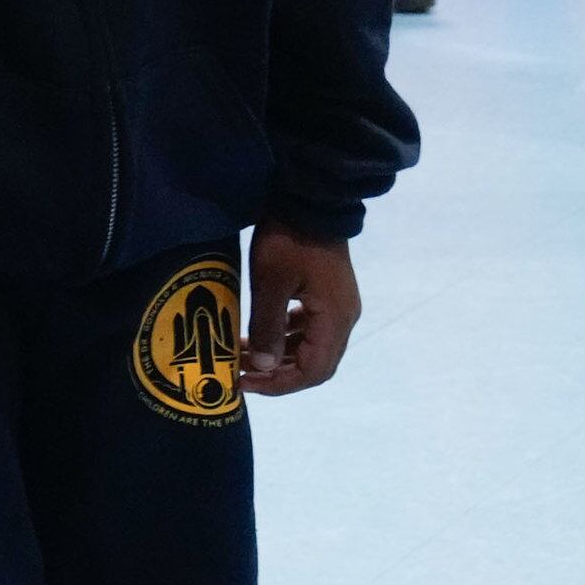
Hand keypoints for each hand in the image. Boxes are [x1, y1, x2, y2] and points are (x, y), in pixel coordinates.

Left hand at [239, 226, 357, 394]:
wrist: (310, 200)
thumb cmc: (288, 240)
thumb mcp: (270, 283)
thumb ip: (267, 326)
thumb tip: (263, 367)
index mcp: (334, 320)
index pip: (314, 371)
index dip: (280, 384)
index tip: (246, 384)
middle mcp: (344, 318)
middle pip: (316, 363)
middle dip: (278, 373)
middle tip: (241, 374)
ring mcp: (339, 305)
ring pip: (312, 345)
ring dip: (280, 354)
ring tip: (243, 355)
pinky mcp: (329, 293)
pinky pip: (310, 326)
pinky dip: (286, 335)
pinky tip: (261, 333)